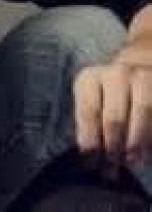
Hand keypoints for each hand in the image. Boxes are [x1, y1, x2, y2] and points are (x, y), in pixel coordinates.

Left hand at [73, 36, 151, 175]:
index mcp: (91, 78)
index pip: (89, 113)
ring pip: (142, 112)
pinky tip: (146, 151)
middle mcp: (116, 74)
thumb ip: (89, 122)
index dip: (90, 141)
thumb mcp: (91, 100)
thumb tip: (89, 155)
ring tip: (131, 160)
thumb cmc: (108, 92)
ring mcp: (142, 77)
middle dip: (112, 148)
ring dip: (137, 143)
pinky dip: (151, 136)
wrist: (139, 66)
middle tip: (111, 170)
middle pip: (114, 118)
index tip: (90, 162)